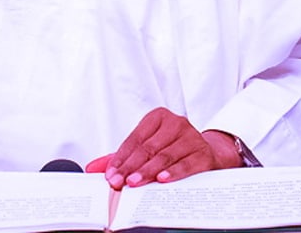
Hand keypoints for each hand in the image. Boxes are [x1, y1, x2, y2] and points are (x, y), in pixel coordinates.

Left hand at [87, 108, 244, 188]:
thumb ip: (121, 157)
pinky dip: (173, 172)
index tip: (110, 174)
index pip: (135, 139)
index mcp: (158, 118)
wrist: (208, 153)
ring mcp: (191, 137)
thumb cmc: (172, 149)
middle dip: (130, 167)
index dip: (121, 158)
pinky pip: (186, 164)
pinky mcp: (203, 153)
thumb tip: (93, 168)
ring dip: (148, 171)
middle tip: (118, 182)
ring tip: (135, 182)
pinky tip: (162, 180)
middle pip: (148, 148)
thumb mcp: (147, 148)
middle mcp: (176, 123)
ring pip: (165, 156)